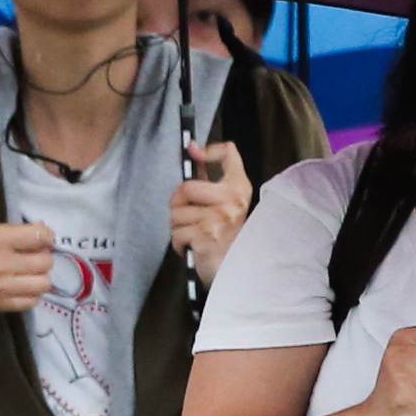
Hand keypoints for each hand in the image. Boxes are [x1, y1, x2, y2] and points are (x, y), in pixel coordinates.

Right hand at [0, 220, 57, 315]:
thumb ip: (9, 231)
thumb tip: (40, 232)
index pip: (40, 237)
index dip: (46, 236)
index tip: (40, 238)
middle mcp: (3, 263)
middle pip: (45, 262)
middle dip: (43, 256)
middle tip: (32, 256)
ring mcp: (2, 287)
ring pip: (43, 284)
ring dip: (39, 277)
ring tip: (28, 273)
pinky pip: (30, 302)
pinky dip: (31, 294)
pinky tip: (21, 288)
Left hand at [167, 141, 252, 278]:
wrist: (234, 268)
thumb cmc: (224, 232)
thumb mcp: (223, 201)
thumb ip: (207, 174)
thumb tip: (192, 147)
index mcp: (239, 187)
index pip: (229, 153)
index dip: (207, 151)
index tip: (195, 154)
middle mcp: (232, 200)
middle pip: (185, 188)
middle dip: (178, 204)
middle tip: (189, 215)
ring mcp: (219, 218)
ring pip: (176, 214)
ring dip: (178, 227)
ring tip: (194, 233)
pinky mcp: (206, 236)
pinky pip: (176, 234)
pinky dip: (179, 243)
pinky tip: (192, 245)